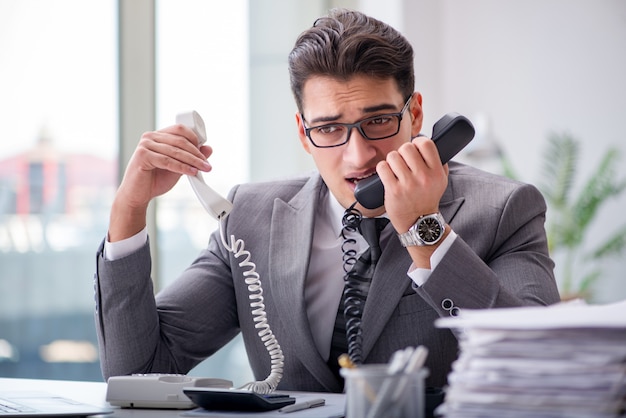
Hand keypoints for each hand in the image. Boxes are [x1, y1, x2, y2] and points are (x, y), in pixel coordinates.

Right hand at [108, 124, 212, 240]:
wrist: (137, 195)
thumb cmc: (155, 180)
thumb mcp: (178, 167)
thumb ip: (190, 157)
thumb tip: (208, 148)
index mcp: (158, 136)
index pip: (180, 129)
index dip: (194, 139)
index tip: (204, 152)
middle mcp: (150, 137)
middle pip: (180, 141)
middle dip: (197, 153)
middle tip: (207, 164)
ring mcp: (145, 145)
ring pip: (175, 151)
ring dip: (193, 161)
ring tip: (203, 168)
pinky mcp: (142, 156)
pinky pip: (168, 161)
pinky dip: (182, 167)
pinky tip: (192, 172)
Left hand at [376, 136, 448, 232]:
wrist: (419, 222)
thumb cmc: (427, 199)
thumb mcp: (441, 181)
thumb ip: (439, 162)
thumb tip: (428, 145)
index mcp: (436, 172)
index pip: (426, 144)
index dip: (417, 143)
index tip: (414, 149)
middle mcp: (423, 177)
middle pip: (407, 147)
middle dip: (402, 153)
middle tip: (403, 162)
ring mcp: (408, 184)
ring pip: (393, 156)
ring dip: (391, 161)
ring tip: (395, 170)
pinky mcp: (394, 190)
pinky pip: (382, 167)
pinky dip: (383, 169)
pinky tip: (388, 175)